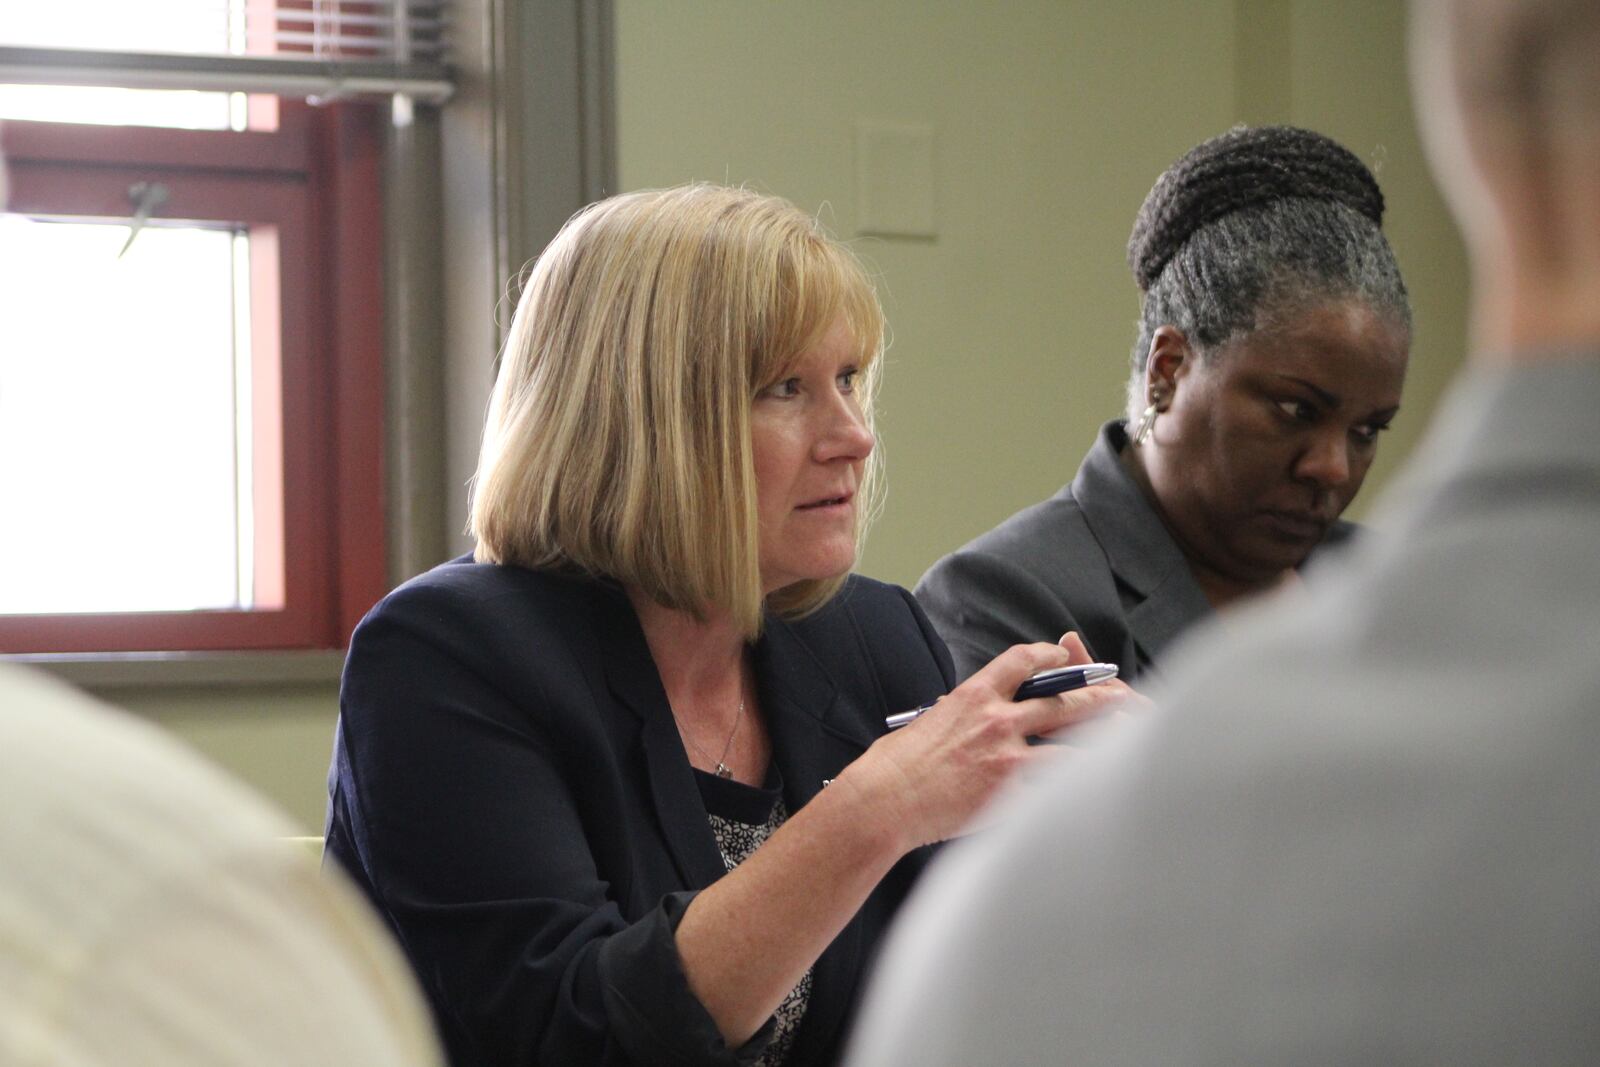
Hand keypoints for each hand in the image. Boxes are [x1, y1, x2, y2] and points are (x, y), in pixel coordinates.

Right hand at [833, 634, 1133, 850]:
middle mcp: (996, 719)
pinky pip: (1057, 787)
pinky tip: (1100, 786)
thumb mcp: (926, 724)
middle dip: (1100, 694)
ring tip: (1130, 739)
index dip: (1050, 655)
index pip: (1021, 661)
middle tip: (1123, 695)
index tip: (1064, 655)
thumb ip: (956, 717)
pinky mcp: (1011, 793)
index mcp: (972, 696)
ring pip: (1074, 741)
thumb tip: (961, 718)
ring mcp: (1008, 756)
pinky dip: (1080, 786)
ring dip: (1105, 740)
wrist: (884, 801)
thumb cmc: (893, 768)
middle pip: (1064, 697)